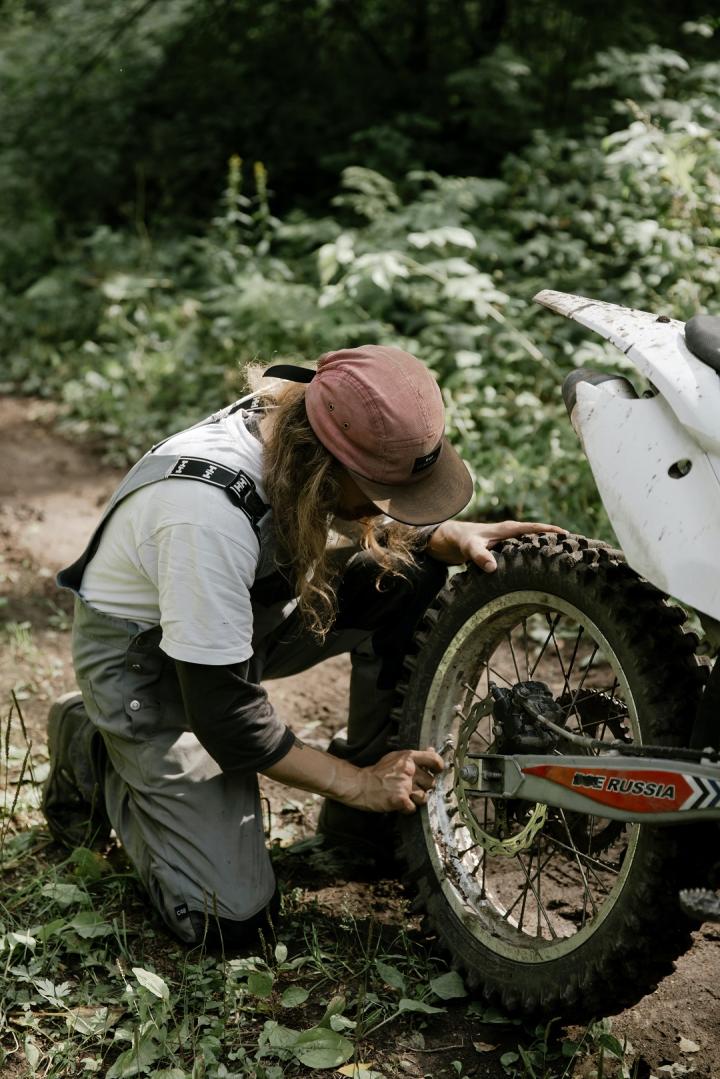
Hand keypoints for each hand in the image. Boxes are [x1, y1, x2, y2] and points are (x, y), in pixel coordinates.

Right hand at [347, 747, 443, 813]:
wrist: (360, 785)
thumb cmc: (377, 772)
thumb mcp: (395, 758)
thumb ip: (414, 757)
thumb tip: (432, 751)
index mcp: (408, 757)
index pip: (433, 759)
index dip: (439, 766)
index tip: (438, 771)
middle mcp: (408, 770)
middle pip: (431, 782)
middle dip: (424, 787)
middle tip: (412, 788)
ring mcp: (404, 785)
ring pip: (424, 797)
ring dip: (416, 800)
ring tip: (405, 796)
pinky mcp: (400, 799)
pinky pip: (413, 808)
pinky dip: (407, 809)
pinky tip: (398, 804)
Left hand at [427, 519, 565, 573]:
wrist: (450, 539)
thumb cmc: (461, 540)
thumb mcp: (469, 547)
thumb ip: (479, 556)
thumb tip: (493, 568)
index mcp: (507, 529)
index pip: (534, 528)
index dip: (551, 532)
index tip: (569, 536)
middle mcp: (511, 534)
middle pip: (539, 536)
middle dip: (556, 541)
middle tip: (577, 550)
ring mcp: (510, 543)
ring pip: (533, 545)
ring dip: (547, 551)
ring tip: (567, 561)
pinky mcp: (507, 551)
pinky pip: (525, 553)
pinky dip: (535, 558)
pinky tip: (544, 569)